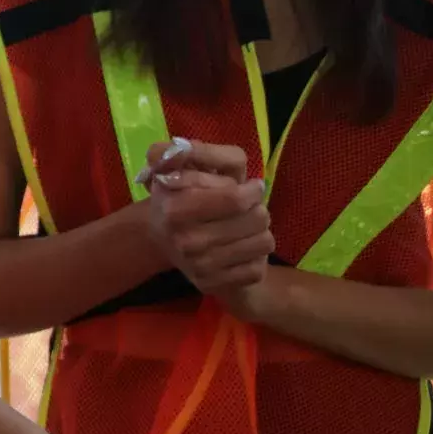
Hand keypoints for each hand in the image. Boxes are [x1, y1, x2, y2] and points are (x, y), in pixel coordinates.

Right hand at [141, 140, 272, 299]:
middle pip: (257, 219)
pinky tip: (238, 251)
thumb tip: (182, 148)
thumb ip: (193, 151)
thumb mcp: (191, 166)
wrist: (168, 243)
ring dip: (259, 232)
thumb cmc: (187, 195)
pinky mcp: (212, 286)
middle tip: (245, 209)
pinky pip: (258, 268)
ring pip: (264, 242)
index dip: (252, 190)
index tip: (250, 188)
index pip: (237, 198)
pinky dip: (254, 257)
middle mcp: (185, 242)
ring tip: (243, 228)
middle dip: (258, 209)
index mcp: (175, 209)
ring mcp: (199, 267)